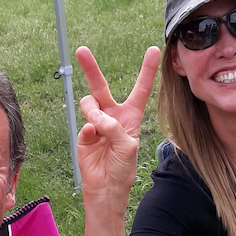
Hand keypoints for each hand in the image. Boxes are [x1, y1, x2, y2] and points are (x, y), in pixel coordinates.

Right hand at [75, 45, 160, 195]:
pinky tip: (93, 139)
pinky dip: (89, 130)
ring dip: (93, 111)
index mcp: (131, 115)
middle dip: (91, 68)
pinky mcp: (83, 133)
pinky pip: (84, 123)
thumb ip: (114, 128)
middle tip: (82, 50)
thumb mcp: (128, 146)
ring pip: (89, 103)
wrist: (106, 186)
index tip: (153, 50)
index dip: (147, 70)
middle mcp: (112, 115)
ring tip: (98, 126)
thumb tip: (95, 119)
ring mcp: (95, 122)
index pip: (140, 88)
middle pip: (101, 86)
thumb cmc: (123, 167)